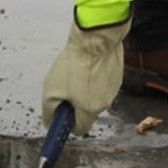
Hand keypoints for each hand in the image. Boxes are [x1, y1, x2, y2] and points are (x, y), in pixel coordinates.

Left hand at [42, 15, 131, 135]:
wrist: (95, 37)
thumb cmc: (75, 62)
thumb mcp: (51, 90)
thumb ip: (49, 112)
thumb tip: (50, 121)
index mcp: (91, 109)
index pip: (80, 129)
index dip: (68, 123)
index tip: (61, 116)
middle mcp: (106, 101)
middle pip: (87, 111)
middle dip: (75, 103)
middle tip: (66, 88)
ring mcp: (114, 86)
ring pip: (95, 95)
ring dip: (85, 88)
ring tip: (77, 71)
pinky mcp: (117, 72)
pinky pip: (103, 81)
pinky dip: (94, 75)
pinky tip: (87, 63)